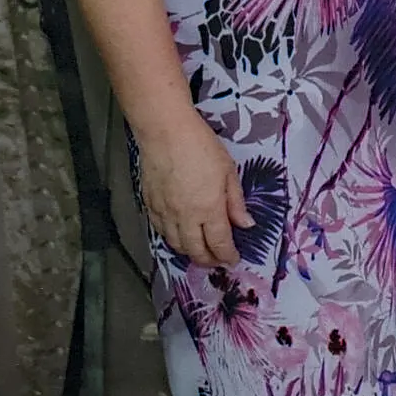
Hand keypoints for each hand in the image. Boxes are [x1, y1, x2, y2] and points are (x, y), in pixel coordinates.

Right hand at [140, 114, 252, 266]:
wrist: (165, 133)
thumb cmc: (202, 148)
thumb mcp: (228, 172)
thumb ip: (235, 202)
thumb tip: (246, 224)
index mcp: (208, 209)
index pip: (219, 243)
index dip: (227, 256)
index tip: (233, 260)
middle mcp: (185, 217)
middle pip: (195, 250)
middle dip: (208, 260)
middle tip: (218, 262)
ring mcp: (164, 212)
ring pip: (175, 244)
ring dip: (189, 252)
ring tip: (200, 252)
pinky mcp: (149, 205)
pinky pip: (160, 231)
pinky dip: (171, 239)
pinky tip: (179, 236)